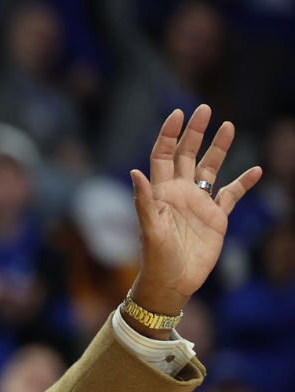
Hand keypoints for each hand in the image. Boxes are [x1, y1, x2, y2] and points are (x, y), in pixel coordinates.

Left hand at [128, 105, 262, 335]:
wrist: (173, 282)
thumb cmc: (156, 258)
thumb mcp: (150, 229)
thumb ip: (144, 201)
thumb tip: (134, 172)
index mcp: (161, 192)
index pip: (164, 156)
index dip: (169, 135)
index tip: (178, 114)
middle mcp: (180, 193)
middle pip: (186, 155)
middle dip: (194, 132)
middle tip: (204, 109)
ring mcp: (199, 203)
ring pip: (210, 168)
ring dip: (218, 149)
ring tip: (229, 125)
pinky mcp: (216, 217)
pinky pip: (231, 194)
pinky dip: (244, 182)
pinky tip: (257, 169)